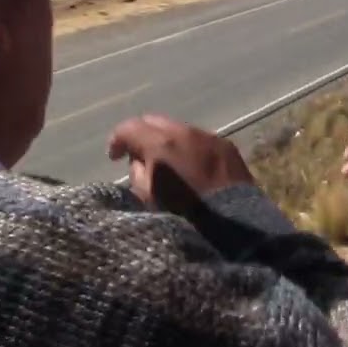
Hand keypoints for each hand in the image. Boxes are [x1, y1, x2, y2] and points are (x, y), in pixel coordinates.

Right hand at [107, 114, 253, 212]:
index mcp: (162, 145)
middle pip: (154, 121)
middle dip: (142, 135)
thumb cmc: (184, 215)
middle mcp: (186, 133)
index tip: (114, 157)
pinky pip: (201, 140)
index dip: (117, 140)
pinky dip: (190, 148)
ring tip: (166, 161)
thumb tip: (139, 161)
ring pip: (180, 129)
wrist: (233, 225)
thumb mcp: (148, 198)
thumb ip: (137, 172)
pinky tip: (191, 165)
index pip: (129, 128)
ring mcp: (210, 137)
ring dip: (168, 140)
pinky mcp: (227, 147)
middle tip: (138, 155)